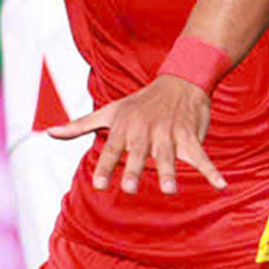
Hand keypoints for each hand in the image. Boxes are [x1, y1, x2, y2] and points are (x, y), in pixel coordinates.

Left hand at [52, 75, 224, 195]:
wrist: (180, 79)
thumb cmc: (139, 102)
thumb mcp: (108, 112)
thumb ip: (79, 125)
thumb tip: (49, 133)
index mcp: (125, 127)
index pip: (113, 149)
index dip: (106, 166)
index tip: (99, 184)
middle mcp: (146, 130)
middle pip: (139, 152)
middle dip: (134, 169)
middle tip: (128, 188)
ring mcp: (170, 133)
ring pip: (169, 155)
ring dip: (170, 171)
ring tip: (169, 190)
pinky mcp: (191, 136)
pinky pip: (202, 156)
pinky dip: (212, 170)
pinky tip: (220, 184)